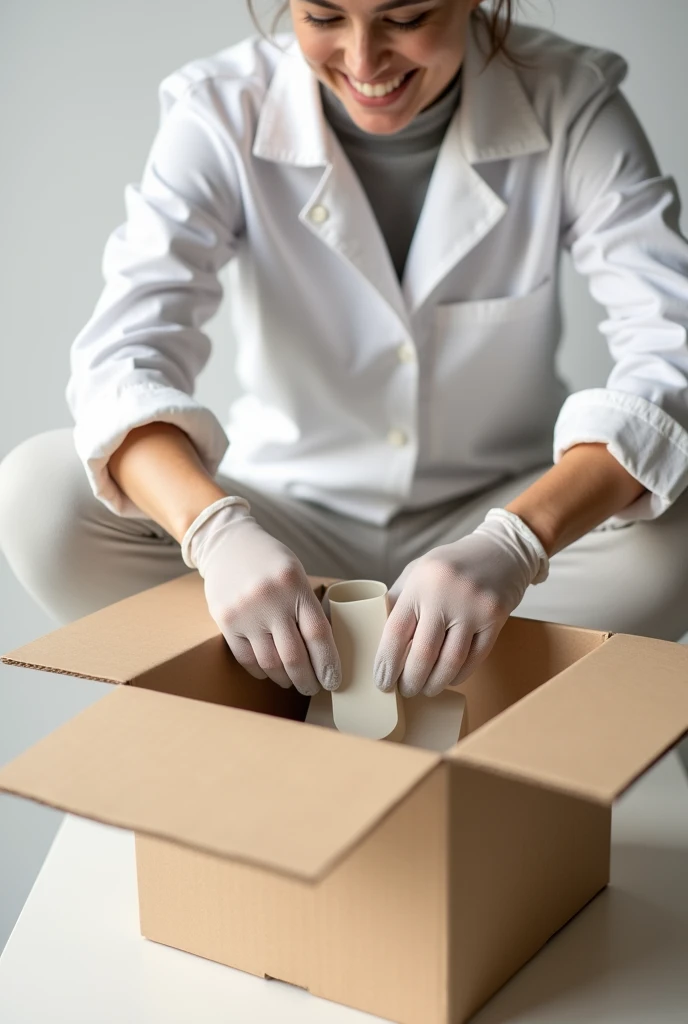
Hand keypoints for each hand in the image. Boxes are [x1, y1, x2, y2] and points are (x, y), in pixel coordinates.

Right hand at [187, 502, 341, 695]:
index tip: (334, 681)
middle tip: (313, 688)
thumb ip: (308, 606)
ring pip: (270, 662)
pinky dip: (261, 671)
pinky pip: (246, 658)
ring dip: (284, 679)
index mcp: (295, 585)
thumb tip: (325, 649)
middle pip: (294, 656)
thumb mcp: (296, 573)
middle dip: (307, 679)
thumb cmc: (269, 560)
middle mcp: (270, 600)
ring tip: (292, 682)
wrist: (227, 544)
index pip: (318, 634)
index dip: (328, 663)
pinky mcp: (225, 622)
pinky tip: (269, 672)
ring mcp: (245, 613)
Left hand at [373, 509, 548, 697]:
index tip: (382, 682)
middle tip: (405, 690)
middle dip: (411, 680)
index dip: (386, 662)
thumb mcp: (418, 572)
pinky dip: (460, 674)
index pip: (397, 631)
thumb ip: (399, 601)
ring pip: (451, 661)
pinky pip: (475, 658)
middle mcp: (446, 594)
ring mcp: (474, 607)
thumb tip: (377, 640)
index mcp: (420, 583)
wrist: (501, 551)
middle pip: (424, 653)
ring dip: (435, 683)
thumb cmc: (451, 565)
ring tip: (426, 688)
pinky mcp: (496, 618)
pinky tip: (449, 677)